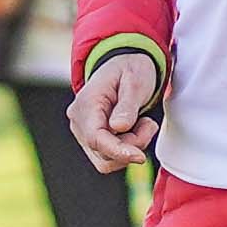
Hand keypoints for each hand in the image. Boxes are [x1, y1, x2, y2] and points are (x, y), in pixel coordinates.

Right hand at [71, 49, 164, 170]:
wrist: (124, 67)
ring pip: (107, 160)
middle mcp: (79, 121)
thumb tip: (119, 127)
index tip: (139, 156)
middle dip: (131, 145)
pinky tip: (134, 130)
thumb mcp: (134, 79)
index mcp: (86, 103)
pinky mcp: (92, 141)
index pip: (95, 137)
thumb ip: (127, 104)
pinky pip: (109, 158)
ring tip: (142, 124)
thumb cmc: (129, 70)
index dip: (118, 151)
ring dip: (130, 148)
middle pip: (103, 152)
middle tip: (147, 123)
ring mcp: (83, 133)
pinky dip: (126, 150)